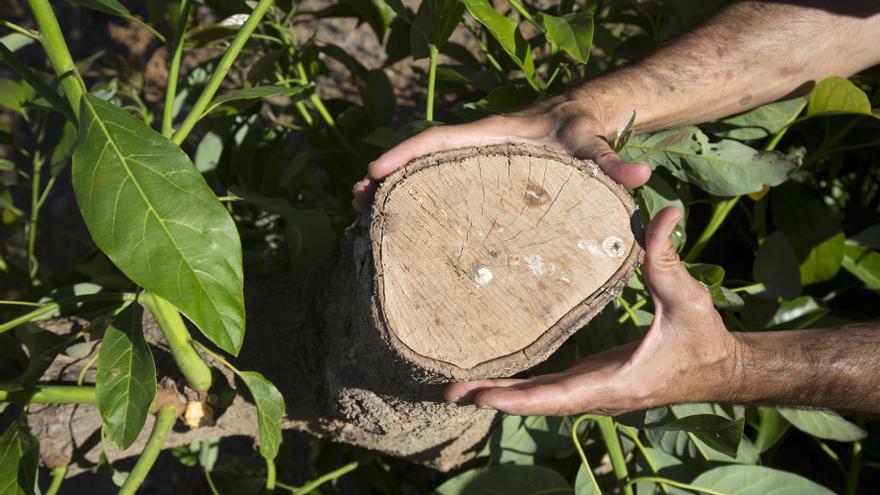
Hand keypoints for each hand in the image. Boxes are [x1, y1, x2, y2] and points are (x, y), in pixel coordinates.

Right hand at [352, 98, 651, 210]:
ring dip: (395, 194)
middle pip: (420, 161)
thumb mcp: (595, 146)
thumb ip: (612, 161)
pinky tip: (405, 231)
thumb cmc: (585, 131)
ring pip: (425, 176)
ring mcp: (475, 167)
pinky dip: (418, 204)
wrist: (587, 122)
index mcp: (491, 138)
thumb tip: (640, 176)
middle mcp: (475, 151)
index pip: (440, 141)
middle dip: (385, 178)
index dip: (405, 155)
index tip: (374, 171)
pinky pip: (442, 190)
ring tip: (364, 221)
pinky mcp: (481, 183)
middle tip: (355, 205)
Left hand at [443, 207, 739, 415]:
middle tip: (448, 392)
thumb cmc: (704, 337)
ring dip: (500, 394)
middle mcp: (599, 393)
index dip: (520, 398)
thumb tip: (663, 213)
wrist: (720, 369)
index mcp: (617, 381)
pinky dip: (519, 386)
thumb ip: (668, 258)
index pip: (561, 396)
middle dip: (494, 399)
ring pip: (539, 398)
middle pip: (538, 402)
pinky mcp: (591, 380)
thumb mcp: (687, 297)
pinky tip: (491, 377)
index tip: (482, 397)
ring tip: (454, 387)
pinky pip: (548, 387)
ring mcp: (593, 390)